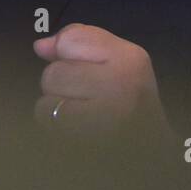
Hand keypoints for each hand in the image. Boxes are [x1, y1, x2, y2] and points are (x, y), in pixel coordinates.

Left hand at [33, 23, 173, 142]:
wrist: (150, 149)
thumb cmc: (129, 101)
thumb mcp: (116, 60)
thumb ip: (79, 42)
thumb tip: (40, 46)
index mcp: (130, 59)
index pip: (71, 39)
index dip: (70, 55)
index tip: (90, 70)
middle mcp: (121, 85)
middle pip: (53, 73)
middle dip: (61, 86)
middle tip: (87, 99)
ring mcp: (106, 118)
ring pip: (46, 102)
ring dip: (56, 110)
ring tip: (81, 116)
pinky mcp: (88, 142)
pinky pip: (48, 125)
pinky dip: (55, 128)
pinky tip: (76, 131)